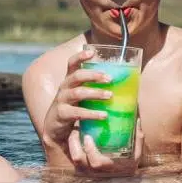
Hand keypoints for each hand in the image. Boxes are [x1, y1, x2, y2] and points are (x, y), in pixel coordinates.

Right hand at [40, 50, 142, 172]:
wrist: (56, 130)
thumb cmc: (75, 108)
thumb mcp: (82, 95)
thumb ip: (96, 88)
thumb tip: (125, 83)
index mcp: (70, 80)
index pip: (72, 63)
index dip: (80, 56)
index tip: (92, 52)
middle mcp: (64, 87)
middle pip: (77, 76)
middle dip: (93, 75)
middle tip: (110, 79)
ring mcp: (61, 101)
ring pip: (78, 93)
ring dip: (95, 93)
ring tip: (110, 95)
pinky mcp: (61, 115)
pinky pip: (77, 113)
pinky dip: (91, 114)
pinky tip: (103, 115)